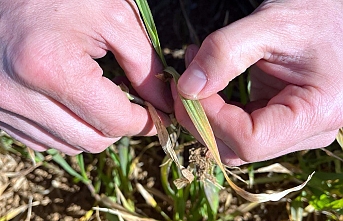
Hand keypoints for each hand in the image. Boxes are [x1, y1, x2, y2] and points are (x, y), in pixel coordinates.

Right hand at [0, 0, 171, 154]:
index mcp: (52, 69)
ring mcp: (3, 105)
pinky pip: (42, 138)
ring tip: (102, 96)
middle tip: (134, 103)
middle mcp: (19, 95)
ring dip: (94, 128)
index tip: (160, 115)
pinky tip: (74, 101)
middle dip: (120, 126)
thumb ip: (142, 63)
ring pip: (67, 144)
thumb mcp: (112, 16)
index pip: (113, 121)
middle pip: (91, 140)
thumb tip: (160, 102)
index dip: (145, 122)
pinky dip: (68, 128)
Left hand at [174, 0, 342, 165]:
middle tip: (181, 82)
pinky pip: (238, 128)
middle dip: (201, 119)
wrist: (336, 16)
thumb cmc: (316, 14)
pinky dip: (216, 110)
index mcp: (316, 113)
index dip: (210, 118)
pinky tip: (207, 83)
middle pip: (237, 148)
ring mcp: (291, 130)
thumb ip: (225, 53)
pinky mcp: (278, 121)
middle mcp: (307, 132)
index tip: (187, 88)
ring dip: (205, 115)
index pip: (249, 140)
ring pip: (233, 143)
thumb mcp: (271, 24)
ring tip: (191, 75)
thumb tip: (187, 87)